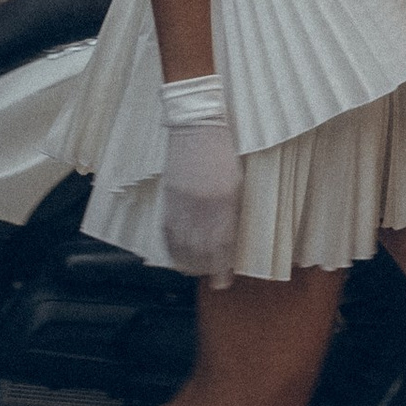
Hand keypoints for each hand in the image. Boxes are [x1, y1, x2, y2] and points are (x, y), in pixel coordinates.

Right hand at [161, 115, 240, 283]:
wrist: (196, 125)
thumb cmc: (223, 150)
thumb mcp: (239, 180)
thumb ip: (234, 210)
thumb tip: (231, 236)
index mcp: (224, 201)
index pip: (222, 246)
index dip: (223, 268)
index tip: (225, 281)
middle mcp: (201, 206)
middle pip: (200, 251)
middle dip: (207, 270)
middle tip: (213, 280)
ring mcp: (182, 203)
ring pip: (181, 246)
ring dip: (188, 264)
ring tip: (195, 272)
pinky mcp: (168, 198)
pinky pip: (167, 232)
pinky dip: (172, 248)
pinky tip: (177, 256)